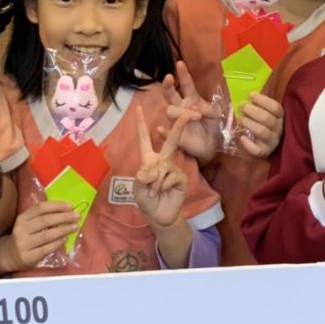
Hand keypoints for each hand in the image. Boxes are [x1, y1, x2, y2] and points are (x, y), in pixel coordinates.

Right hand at [10, 200, 80, 270]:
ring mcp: (24, 244)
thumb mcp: (28, 223)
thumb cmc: (25, 236)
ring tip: (75, 226)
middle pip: (45, 220)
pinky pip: (46, 249)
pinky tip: (65, 239)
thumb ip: (42, 217)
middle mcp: (21, 229)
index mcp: (22, 218)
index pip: (41, 208)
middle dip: (63, 217)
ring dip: (63, 230)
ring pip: (46, 235)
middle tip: (77, 216)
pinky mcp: (28, 257)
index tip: (70, 205)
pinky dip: (57, 243)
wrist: (9, 255)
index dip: (57, 206)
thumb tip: (66, 210)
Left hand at [133, 108, 193, 228]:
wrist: (159, 214)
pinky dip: (163, 186)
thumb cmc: (146, 199)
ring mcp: (173, 168)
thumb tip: (153, 170)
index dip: (141, 124)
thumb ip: (142, 178)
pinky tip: (164, 192)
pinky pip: (170, 176)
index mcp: (148, 159)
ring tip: (154, 192)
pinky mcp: (181, 177)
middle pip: (171, 141)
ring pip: (163, 167)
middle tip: (187, 115)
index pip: (144, 139)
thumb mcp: (137, 189)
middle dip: (178, 128)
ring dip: (155, 182)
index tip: (138, 108)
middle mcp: (162, 160)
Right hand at [162, 61, 222, 162]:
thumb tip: (195, 107)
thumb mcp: (216, 114)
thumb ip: (208, 108)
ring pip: (170, 111)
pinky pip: (166, 133)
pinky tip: (161, 129)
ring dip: (181, 112)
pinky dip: (163, 132)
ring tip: (197, 116)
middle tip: (169, 78)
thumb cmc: (214, 125)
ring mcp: (177, 121)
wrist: (213, 146)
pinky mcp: (175, 136)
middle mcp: (182, 107)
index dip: (183, 74)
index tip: (180, 63)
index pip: (186, 85)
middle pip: (170, 95)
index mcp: (192, 99)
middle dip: (168, 86)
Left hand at [237, 92, 283, 158]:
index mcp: (280, 117)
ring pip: (261, 132)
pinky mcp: (265, 152)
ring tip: (240, 119)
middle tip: (242, 106)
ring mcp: (272, 142)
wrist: (272, 146)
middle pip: (266, 118)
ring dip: (248, 123)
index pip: (275, 107)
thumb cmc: (267, 124)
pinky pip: (257, 150)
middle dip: (252, 110)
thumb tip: (248, 94)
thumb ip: (261, 104)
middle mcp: (278, 129)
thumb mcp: (268, 113)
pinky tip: (242, 137)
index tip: (250, 95)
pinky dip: (248, 145)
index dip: (262, 100)